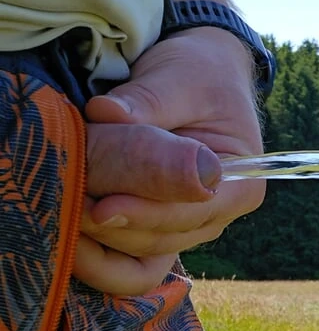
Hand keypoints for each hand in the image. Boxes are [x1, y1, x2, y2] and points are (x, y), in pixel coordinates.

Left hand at [75, 27, 266, 294]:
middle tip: (68, 202)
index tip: (104, 207)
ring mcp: (187, 223)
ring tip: (64, 207)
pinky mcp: (157, 224)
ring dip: (103, 238)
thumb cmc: (199, 75)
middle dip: (117, 227)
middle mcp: (219, 213)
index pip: (194, 211)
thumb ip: (147, 100)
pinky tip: (70, 227)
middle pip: (165, 238)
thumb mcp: (179, 79)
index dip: (149, 213)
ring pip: (143, 252)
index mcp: (243, 184)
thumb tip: (106, 114)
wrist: (199, 76)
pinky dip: (100, 249)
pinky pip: (130, 255)